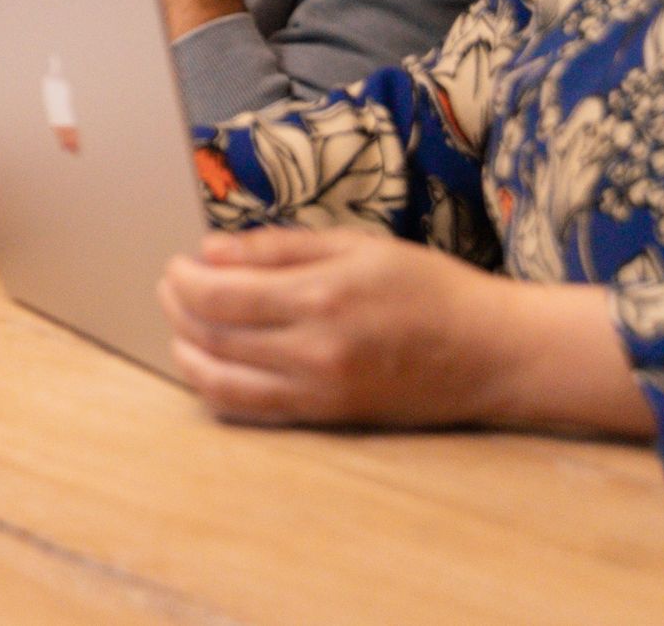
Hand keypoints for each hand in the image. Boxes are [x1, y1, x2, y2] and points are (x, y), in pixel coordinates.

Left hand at [159, 227, 515, 427]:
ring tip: (183, 324)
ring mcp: (318, 392)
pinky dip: (216, 388)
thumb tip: (209, 251)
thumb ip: (277, 248)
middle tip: (172, 287)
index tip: (178, 264)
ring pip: (220, 382)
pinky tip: (210, 363)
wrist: (491, 352)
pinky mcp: (326, 418)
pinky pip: (251, 410)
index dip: (183, 280)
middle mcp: (314, 352)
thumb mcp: (355, 246)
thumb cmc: (428, 289)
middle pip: (211, 338)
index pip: (218, 297)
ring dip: (186, 352)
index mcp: (321, 300)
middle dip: (177, 309)